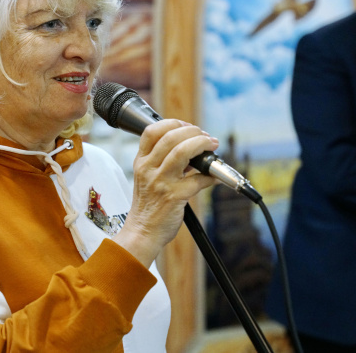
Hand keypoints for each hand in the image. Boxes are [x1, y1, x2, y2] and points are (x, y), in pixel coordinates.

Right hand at [112, 119, 218, 266]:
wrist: (143, 231)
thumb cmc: (148, 205)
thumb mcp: (146, 177)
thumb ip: (162, 161)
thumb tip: (191, 148)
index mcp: (141, 162)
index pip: (151, 131)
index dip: (172, 123)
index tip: (187, 126)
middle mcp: (148, 169)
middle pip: (171, 137)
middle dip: (193, 132)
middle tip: (206, 137)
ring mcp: (160, 182)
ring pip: (183, 152)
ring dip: (202, 145)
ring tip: (212, 146)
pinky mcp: (174, 197)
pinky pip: (198, 179)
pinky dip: (211, 175)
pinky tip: (214, 176)